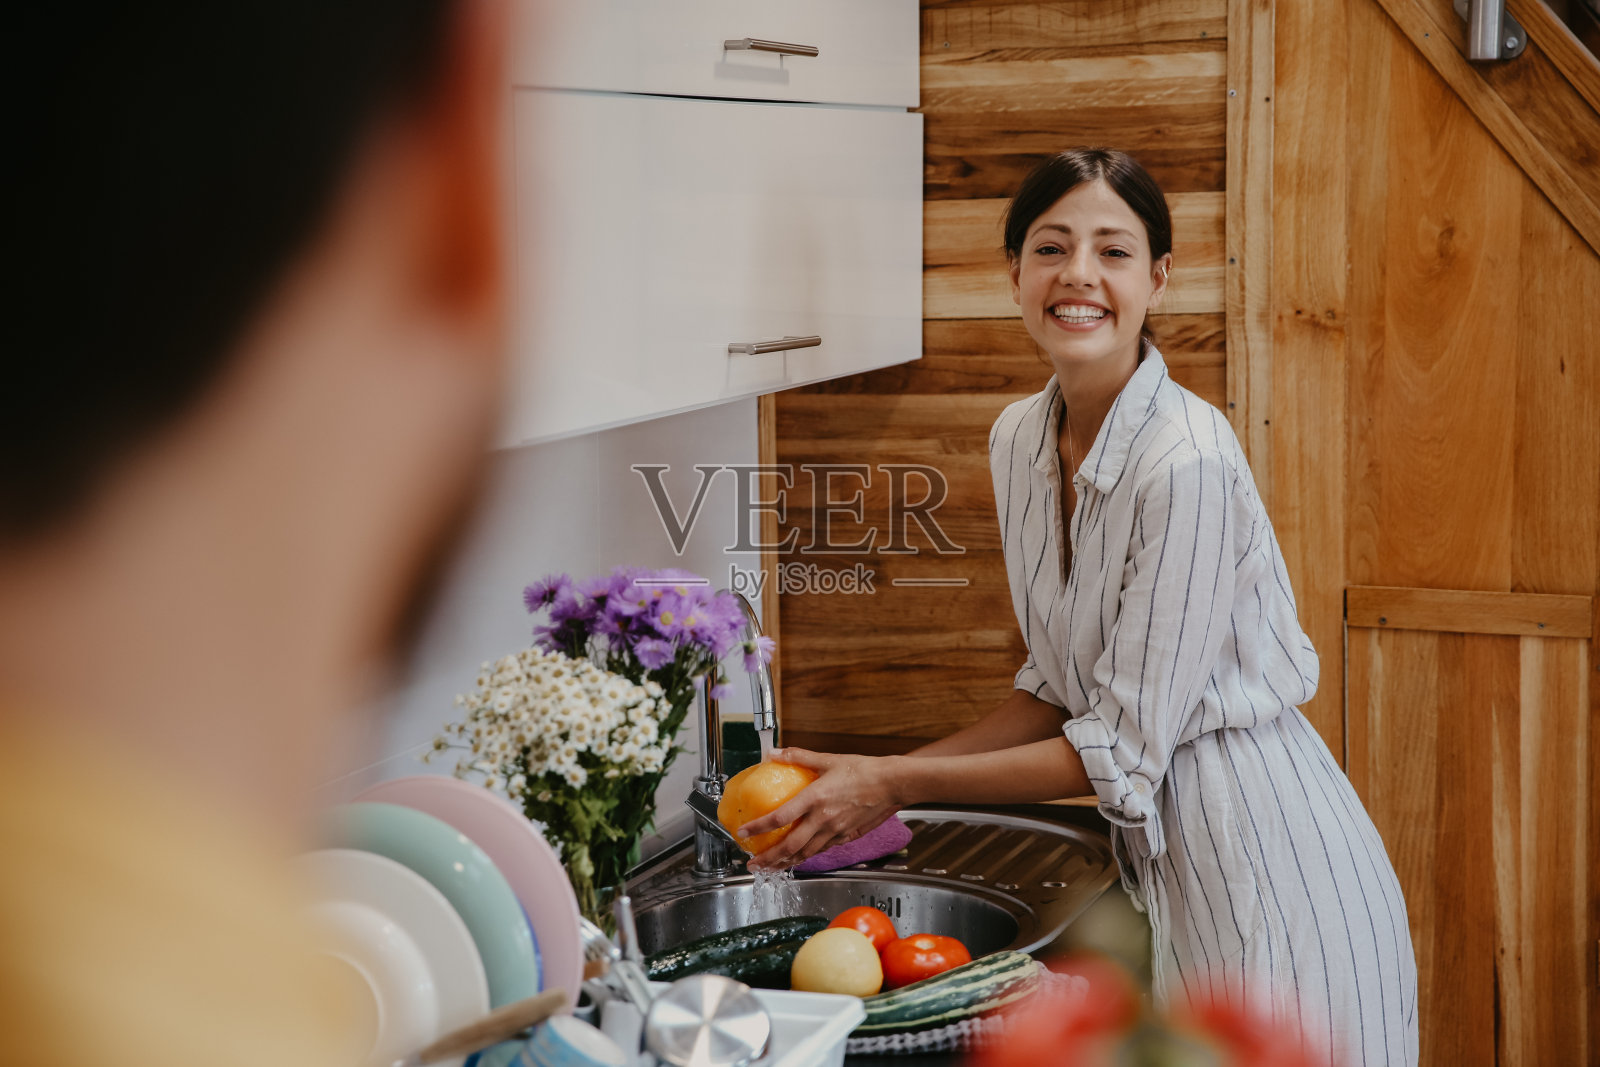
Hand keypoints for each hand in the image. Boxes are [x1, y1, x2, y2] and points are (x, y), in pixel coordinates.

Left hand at [739, 747, 902, 870]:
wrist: (892, 783)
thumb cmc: (863, 770)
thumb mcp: (828, 759)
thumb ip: (799, 757)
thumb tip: (775, 753)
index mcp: (815, 798)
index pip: (781, 817)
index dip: (760, 827)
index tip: (744, 832)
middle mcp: (823, 819)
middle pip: (790, 846)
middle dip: (769, 858)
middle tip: (753, 864)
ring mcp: (835, 831)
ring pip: (806, 854)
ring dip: (785, 862)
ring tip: (770, 867)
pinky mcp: (846, 836)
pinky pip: (822, 850)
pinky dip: (806, 857)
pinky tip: (799, 858)